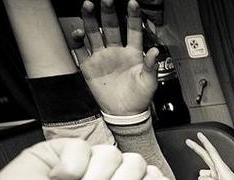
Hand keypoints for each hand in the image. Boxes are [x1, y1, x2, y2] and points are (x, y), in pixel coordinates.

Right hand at [73, 0, 158, 115]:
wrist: (124, 114)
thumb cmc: (139, 98)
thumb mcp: (149, 82)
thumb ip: (151, 66)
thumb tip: (156, 51)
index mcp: (133, 53)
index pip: (133, 30)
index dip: (133, 17)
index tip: (132, 3)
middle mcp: (116, 51)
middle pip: (111, 27)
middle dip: (108, 12)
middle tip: (106, 0)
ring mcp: (101, 57)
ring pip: (94, 33)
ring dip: (90, 19)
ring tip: (88, 5)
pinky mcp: (89, 66)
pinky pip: (81, 50)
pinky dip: (77, 40)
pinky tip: (78, 32)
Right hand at [185, 132, 233, 179]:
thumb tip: (200, 178)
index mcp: (221, 167)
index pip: (211, 151)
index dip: (205, 142)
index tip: (200, 135)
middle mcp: (219, 169)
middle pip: (206, 156)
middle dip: (197, 149)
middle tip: (188, 141)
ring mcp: (217, 174)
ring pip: (204, 174)